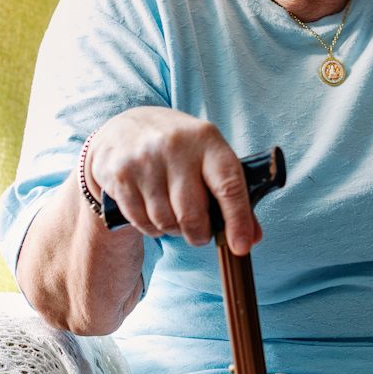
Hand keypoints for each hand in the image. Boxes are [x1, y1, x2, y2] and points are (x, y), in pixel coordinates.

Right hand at [85, 108, 262, 254]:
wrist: (125, 127)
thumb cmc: (178, 147)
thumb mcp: (208, 156)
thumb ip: (232, 194)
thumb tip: (251, 237)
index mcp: (207, 139)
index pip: (228, 185)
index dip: (238, 220)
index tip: (241, 246)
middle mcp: (175, 147)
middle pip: (193, 214)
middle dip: (199, 234)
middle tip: (200, 232)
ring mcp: (145, 160)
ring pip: (166, 221)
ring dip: (173, 230)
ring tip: (173, 214)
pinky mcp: (120, 175)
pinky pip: (141, 222)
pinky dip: (151, 227)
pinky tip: (152, 211)